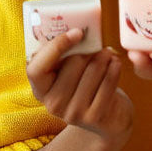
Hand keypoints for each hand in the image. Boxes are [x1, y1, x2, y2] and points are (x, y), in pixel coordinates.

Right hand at [26, 28, 132, 146]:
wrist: (107, 119)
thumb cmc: (86, 88)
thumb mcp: (69, 75)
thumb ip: (65, 58)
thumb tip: (79, 31)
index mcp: (40, 91)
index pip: (35, 69)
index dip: (55, 47)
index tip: (77, 33)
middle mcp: (53, 105)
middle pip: (72, 63)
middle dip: (90, 50)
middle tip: (100, 47)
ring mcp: (73, 113)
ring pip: (93, 70)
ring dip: (105, 57)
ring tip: (109, 54)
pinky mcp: (94, 117)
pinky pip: (108, 82)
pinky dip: (115, 68)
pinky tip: (116, 64)